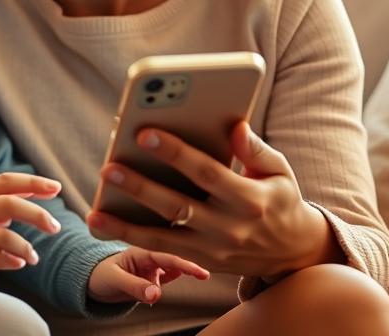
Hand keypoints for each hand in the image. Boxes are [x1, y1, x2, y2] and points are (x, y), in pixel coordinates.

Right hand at [0, 172, 61, 299]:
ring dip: (25, 247)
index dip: (33, 182)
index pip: (5, 182)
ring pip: (4, 234)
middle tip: (55, 226)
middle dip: (37, 214)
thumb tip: (22, 205)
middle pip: (9, 203)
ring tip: (34, 257)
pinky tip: (19, 264)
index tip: (55, 187)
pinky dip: (11, 260)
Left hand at [86, 121, 341, 277]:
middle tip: (109, 167)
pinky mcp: (203, 262)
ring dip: (125, 226)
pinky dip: (132, 239)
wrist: (294, 253)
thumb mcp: (279, 170)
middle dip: (141, 187)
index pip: (207, 173)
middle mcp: (230, 227)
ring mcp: (214, 250)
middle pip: (178, 207)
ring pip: (163, 238)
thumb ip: (256, 148)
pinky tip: (106, 224)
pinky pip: (163, 250)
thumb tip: (235, 125)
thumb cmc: (280, 198)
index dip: (176, 153)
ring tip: (94, 212)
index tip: (145, 133)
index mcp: (249, 198)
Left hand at [88, 246, 208, 304]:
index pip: (168, 258)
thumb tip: (156, 295)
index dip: (186, 265)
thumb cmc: (100, 275)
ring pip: (172, 274)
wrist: (91, 282)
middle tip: (205, 274)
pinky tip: (158, 291)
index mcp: (141, 252)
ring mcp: (151, 270)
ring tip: (177, 280)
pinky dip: (170, 285)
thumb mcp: (115, 280)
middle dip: (188, 267)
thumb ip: (136, 287)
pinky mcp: (150, 280)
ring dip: (179, 277)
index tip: (203, 273)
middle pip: (174, 263)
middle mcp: (149, 259)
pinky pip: (166, 282)